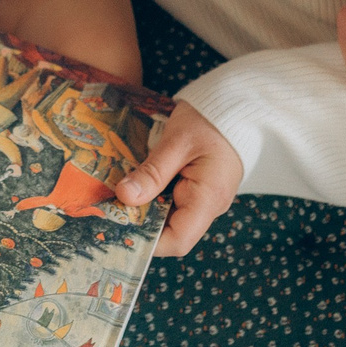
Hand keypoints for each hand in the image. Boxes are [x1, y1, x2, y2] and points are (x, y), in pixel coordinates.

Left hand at [113, 100, 241, 257]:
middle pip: (171, 231)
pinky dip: (153, 196)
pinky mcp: (199, 188)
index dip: (147, 241)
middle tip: (109, 209)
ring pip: (170, 217)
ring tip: (118, 196)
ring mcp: (205, 198)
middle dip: (140, 222)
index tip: (119, 228)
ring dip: (144, 208)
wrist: (236, 105)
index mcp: (208, 198)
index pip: (178, 240)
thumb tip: (124, 197)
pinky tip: (135, 185)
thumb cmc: (209, 121)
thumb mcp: (176, 143)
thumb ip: (152, 173)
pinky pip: (173, 202)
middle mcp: (210, 206)